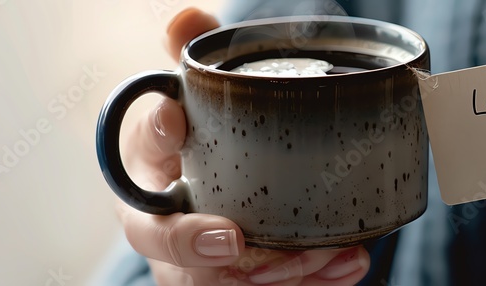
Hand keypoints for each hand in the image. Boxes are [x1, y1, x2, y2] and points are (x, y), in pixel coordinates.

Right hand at [116, 8, 369, 285]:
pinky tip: (347, 264)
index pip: (137, 153)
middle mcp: (163, 223)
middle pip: (169, 244)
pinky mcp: (234, 285)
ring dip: (278, 272)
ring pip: (224, 282)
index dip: (153, 139)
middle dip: (197, 245)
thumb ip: (190, 63)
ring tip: (327, 251)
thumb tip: (188, 16)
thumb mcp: (191, 104)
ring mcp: (197, 264)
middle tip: (236, 240)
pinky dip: (313, 282)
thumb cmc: (197, 150)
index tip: (175, 121)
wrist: (207, 202)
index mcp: (147, 167)